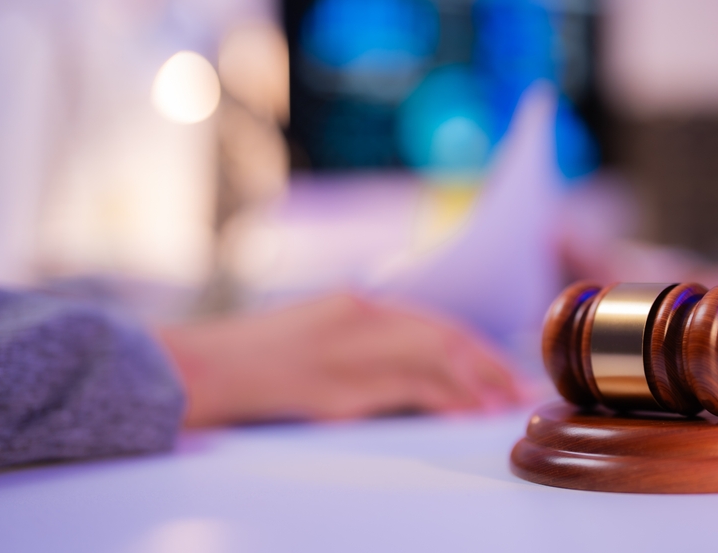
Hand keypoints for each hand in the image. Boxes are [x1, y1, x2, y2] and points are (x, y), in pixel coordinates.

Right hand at [157, 293, 521, 426]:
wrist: (198, 367)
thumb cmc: (252, 356)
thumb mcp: (314, 331)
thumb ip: (358, 338)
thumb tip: (407, 365)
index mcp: (354, 303)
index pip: (430, 320)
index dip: (473, 343)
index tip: (501, 362)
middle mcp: (360, 320)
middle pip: (443, 338)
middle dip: (487, 362)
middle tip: (518, 386)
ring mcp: (350, 353)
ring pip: (434, 361)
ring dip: (477, 383)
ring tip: (505, 405)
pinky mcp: (338, 389)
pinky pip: (406, 391)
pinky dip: (444, 401)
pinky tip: (467, 415)